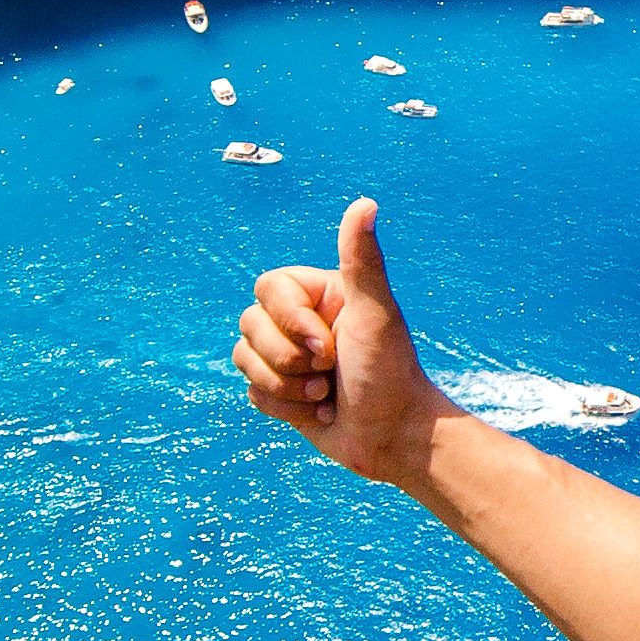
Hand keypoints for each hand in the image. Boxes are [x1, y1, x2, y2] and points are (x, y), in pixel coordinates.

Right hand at [237, 197, 447, 487]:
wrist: (395, 439)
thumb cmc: (391, 373)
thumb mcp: (376, 314)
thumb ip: (362, 261)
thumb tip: (366, 202)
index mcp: (321, 293)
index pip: (268, 288)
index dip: (290, 321)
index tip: (328, 345)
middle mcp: (301, 320)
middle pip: (249, 325)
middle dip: (288, 359)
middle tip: (330, 372)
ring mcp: (289, 356)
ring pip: (244, 360)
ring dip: (286, 388)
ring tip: (326, 396)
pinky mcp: (282, 392)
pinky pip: (253, 393)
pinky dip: (287, 409)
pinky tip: (321, 413)